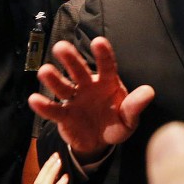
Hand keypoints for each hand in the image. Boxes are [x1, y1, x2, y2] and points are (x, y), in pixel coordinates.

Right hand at [29, 38, 153, 159]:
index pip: (106, 65)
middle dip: (71, 59)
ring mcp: (74, 100)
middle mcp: (88, 86)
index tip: (98, 42)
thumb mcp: (129, 119)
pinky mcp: (64, 116)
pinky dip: (43, 106)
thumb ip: (135, 106)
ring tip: (44, 71)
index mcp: (107, 82)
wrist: (99, 142)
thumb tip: (149, 92)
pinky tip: (34, 99)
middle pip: (78, 70)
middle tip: (61, 47)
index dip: (103, 54)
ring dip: (53, 79)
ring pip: (63, 86)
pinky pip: (53, 110)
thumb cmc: (116, 123)